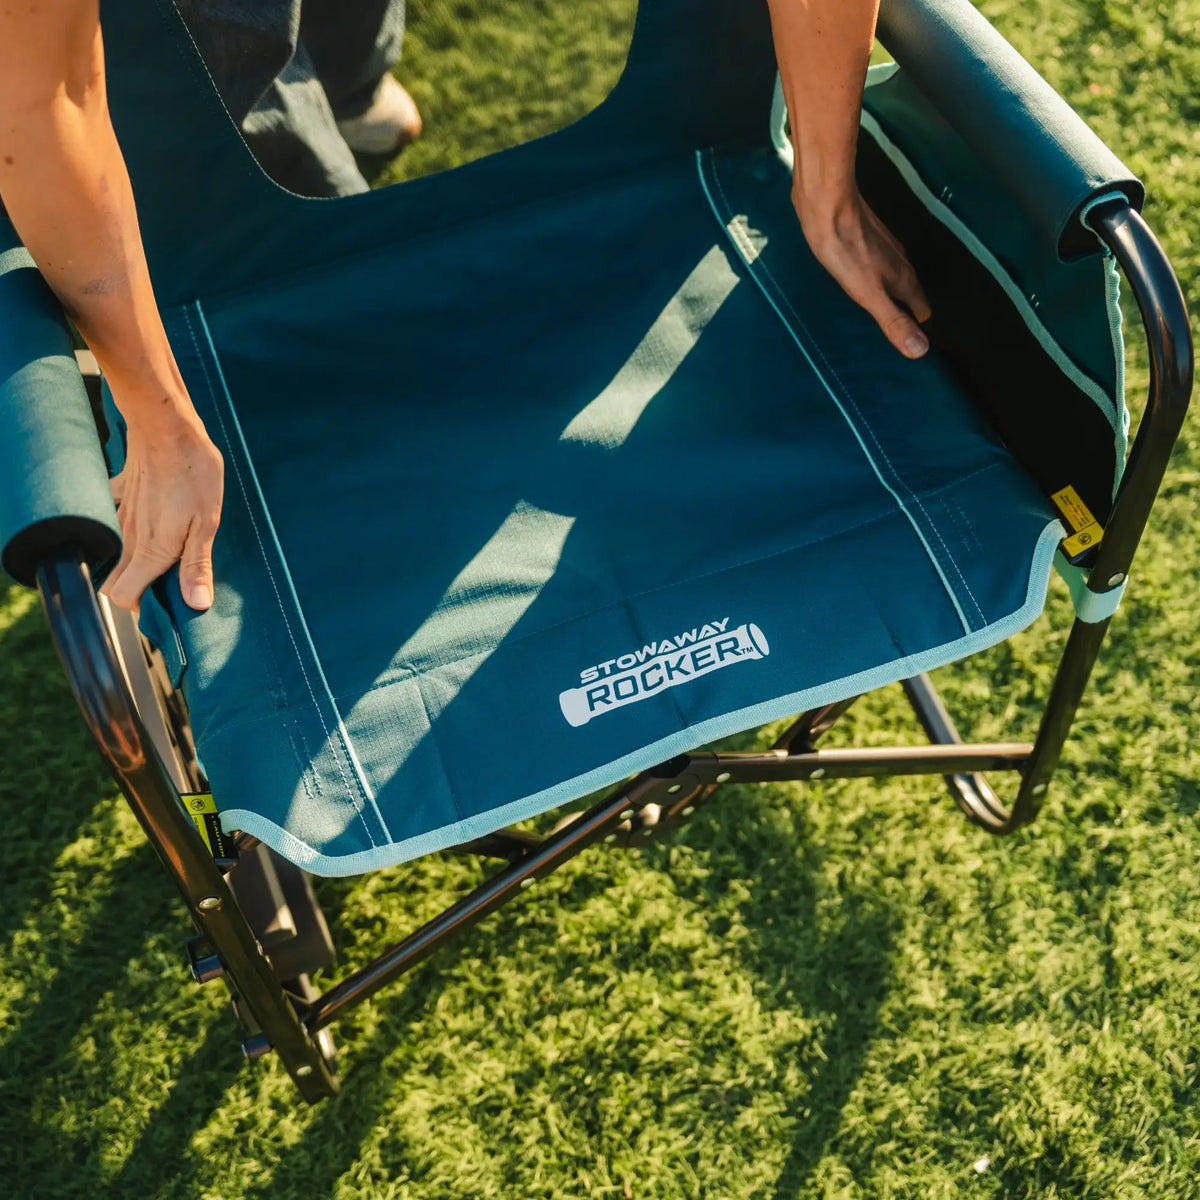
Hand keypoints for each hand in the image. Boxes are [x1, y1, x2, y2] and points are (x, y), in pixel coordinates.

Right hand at [101, 407, 223, 611]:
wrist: (167, 427)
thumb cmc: (193, 473)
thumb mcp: (207, 523)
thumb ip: (196, 565)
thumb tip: (195, 603)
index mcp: (150, 550)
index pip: (123, 596)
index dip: (139, 606)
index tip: (163, 601)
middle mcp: (128, 538)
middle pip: (113, 580)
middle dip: (133, 590)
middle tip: (164, 583)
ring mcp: (119, 515)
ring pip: (112, 554)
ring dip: (129, 563)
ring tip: (159, 557)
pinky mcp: (117, 494)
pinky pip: (111, 518)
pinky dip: (121, 528)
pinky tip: (144, 521)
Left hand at [794, 185, 932, 358]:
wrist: (827, 204)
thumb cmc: (845, 251)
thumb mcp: (868, 294)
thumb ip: (893, 321)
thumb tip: (920, 350)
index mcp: (903, 278)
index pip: (922, 308)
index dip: (916, 326)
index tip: (907, 342)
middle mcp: (900, 261)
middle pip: (909, 293)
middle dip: (904, 311)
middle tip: (892, 331)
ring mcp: (884, 246)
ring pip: (895, 275)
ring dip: (890, 292)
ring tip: (878, 309)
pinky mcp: (866, 236)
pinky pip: (877, 261)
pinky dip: (874, 275)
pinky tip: (858, 280)